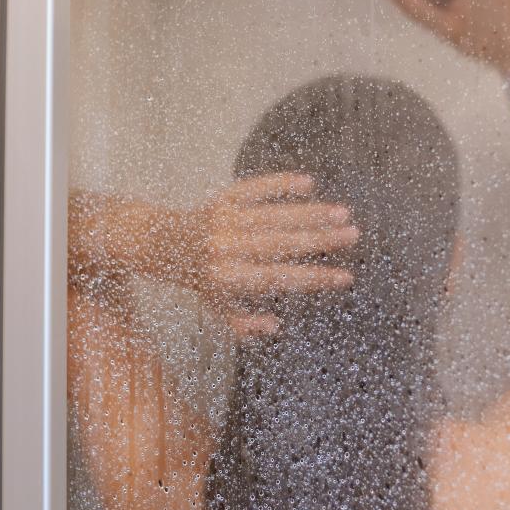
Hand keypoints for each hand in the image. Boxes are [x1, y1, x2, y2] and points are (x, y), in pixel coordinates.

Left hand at [185, 173, 358, 337]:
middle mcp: (225, 248)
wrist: (157, 243)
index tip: (345, 277)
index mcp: (227, 279)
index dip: (314, 278)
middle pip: (282, 243)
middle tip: (352, 235)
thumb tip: (275, 327)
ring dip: (310, 212)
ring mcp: (224, 221)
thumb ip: (244, 325)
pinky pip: (254, 188)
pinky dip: (279, 184)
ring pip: (274, 215)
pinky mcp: (222, 199)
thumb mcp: (216, 310)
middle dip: (321, 239)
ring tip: (342, 212)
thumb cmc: (196, 280)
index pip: (279, 278)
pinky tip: (308, 182)